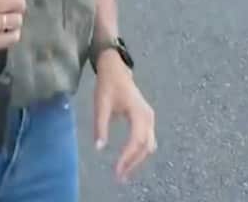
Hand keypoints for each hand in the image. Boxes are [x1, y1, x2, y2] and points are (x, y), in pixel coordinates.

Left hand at [94, 53, 156, 182]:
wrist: (117, 70)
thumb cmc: (108, 86)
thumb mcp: (101, 105)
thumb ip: (101, 126)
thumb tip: (99, 148)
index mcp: (138, 112)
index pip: (136, 141)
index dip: (127, 158)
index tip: (117, 170)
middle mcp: (148, 117)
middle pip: (145, 146)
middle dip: (133, 163)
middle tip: (119, 177)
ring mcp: (149, 118)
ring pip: (148, 145)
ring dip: (137, 160)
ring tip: (123, 171)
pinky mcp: (146, 119)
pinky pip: (146, 140)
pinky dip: (138, 152)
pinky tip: (127, 159)